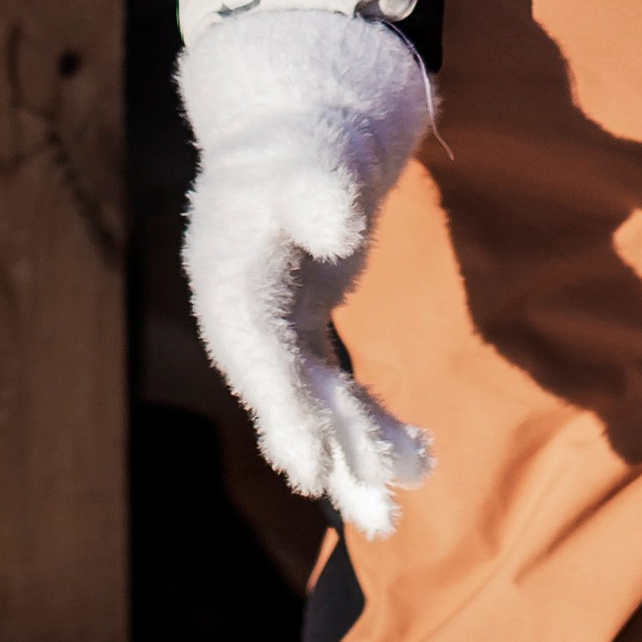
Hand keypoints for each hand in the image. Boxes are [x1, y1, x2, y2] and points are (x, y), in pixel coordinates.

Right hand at [178, 8, 435, 536]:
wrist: (293, 123)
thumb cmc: (302, 137)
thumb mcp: (309, 157)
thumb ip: (319, 193)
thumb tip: (337, 227)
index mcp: (228, 274)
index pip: (255, 352)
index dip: (282, 409)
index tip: (308, 468)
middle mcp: (241, 313)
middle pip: (282, 396)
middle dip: (325, 456)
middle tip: (374, 518)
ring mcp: (270, 325)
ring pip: (310, 405)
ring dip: (351, 458)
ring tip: (393, 515)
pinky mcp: (299, 329)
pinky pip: (329, 389)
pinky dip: (365, 423)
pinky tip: (413, 458)